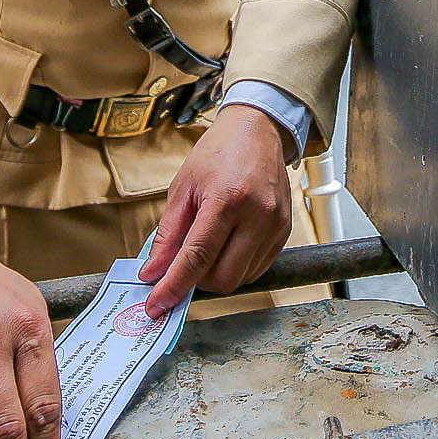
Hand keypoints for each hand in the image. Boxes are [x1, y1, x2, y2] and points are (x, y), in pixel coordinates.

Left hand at [137, 105, 291, 317]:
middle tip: (183, 265)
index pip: (197, 257)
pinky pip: (257, 269)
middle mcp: (257, 215)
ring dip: (216, 275)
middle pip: (223, 278)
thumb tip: (152, 272)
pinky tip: (226, 246)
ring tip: (207, 248)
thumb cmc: (217, 154)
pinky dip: (236, 267)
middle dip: (197, 282)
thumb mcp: (182, 188)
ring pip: (241, 278)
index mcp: (226, 199)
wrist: (257, 132)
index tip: (156, 306)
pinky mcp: (285, 232)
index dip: (173, 286)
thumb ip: (168, 234)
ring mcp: (275, 226)